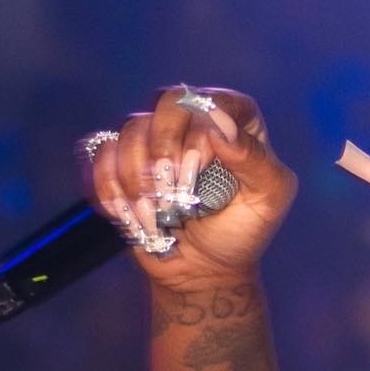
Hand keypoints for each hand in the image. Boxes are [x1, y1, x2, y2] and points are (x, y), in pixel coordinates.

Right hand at [87, 86, 297, 284]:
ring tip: (158, 214)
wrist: (203, 270)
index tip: (201, 168)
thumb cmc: (241, 232)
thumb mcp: (268, 199)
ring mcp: (155, 139)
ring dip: (139, 177)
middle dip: (164, 147)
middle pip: (167, 101)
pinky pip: (102, 153)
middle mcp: (193, 121)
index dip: (200, 130)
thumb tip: (220, 127)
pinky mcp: (123, 161)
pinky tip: (131, 213)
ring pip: (131, 129)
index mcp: (235, 121)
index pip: (212, 100)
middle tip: (174, 191)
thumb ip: (255, 160)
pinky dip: (111, 186)